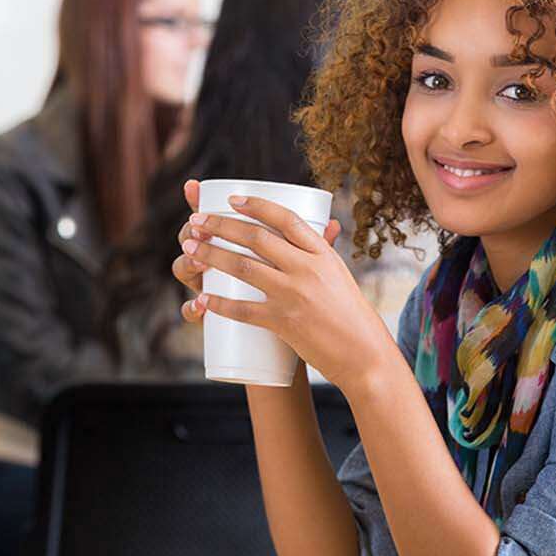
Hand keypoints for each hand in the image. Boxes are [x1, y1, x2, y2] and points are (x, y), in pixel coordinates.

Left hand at [174, 191, 397, 390]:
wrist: (365, 356)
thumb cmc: (352, 316)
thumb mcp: (339, 276)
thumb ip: (322, 253)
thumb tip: (324, 225)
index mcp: (322, 253)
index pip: (285, 217)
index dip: (255, 204)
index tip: (231, 199)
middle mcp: (307, 268)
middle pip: (255, 237)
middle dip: (220, 226)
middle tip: (197, 222)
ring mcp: (294, 294)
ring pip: (242, 267)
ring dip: (211, 256)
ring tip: (191, 249)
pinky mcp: (283, 322)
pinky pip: (242, 309)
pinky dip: (218, 304)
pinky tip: (201, 300)